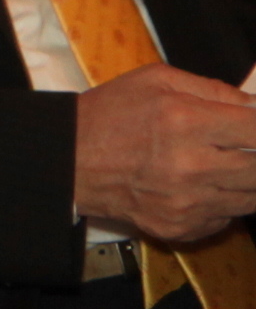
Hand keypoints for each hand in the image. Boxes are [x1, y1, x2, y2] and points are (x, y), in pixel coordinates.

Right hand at [75, 64, 255, 241]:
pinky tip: (200, 184)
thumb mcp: (155, 81)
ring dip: (245, 180)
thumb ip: (212, 89)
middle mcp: (190, 166)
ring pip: (251, 198)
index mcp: (183, 121)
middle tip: (244, 145)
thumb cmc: (110, 114)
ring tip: (220, 163)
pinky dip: (222, 201)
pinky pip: (226, 218)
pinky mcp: (182, 227)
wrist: (69, 161)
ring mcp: (188, 203)